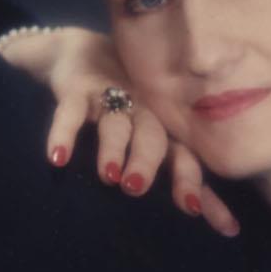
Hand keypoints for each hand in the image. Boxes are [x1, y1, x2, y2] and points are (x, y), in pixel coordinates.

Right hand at [0, 26, 239, 235]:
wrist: (79, 51)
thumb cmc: (125, 106)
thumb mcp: (149, 136)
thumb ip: (175, 172)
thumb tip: (213, 220)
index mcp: (164, 129)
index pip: (186, 160)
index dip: (195, 188)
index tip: (209, 219)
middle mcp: (144, 114)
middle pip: (153, 139)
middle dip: (149, 163)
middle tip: (139, 189)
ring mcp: (111, 100)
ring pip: (115, 125)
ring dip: (114, 149)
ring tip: (109, 176)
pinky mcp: (77, 90)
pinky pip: (71, 112)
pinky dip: (63, 134)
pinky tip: (57, 158)